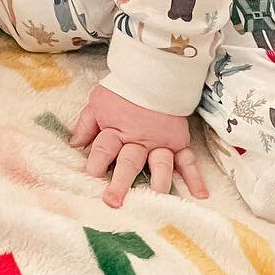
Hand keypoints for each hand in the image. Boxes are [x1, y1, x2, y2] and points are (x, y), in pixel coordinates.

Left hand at [71, 82, 208, 208]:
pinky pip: (187, 161)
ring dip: (158, 182)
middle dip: (121, 183)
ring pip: (160, 164)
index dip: (95, 162)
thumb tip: (75, 145)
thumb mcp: (98, 102)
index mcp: (116, 130)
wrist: (154, 73)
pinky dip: (195, 177)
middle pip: (129, 162)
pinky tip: (199, 194)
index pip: (103, 148)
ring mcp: (160, 143)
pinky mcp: (178, 142)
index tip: (90, 177)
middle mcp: (138, 140)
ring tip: (156, 198)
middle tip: (114, 201)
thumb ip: (86, 124)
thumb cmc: (122, 90)